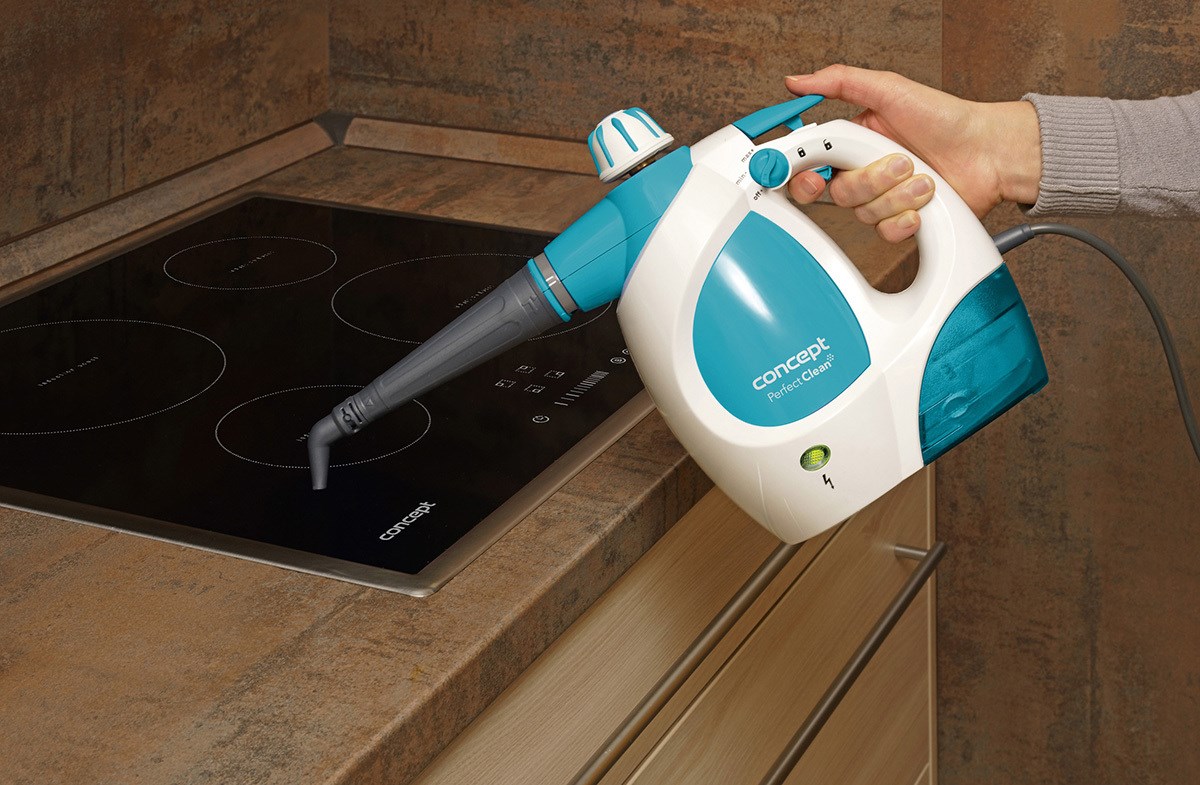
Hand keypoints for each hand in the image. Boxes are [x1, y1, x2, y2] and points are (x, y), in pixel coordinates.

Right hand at [784, 65, 1040, 241]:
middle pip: (839, 193)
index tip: (813, 174)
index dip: (803, 172)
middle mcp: (864, 172)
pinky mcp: (901, 221)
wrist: (989, 151)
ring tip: (925, 174)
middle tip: (896, 163)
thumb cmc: (946, 117)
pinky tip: (923, 201)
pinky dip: (905, 218)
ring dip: (899, 193)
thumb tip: (798, 81)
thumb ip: (841, 82)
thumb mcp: (890, 89)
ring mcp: (883, 199)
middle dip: (868, 180)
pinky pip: (885, 232)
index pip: (812, 162)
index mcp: (853, 142)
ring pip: (865, 212)